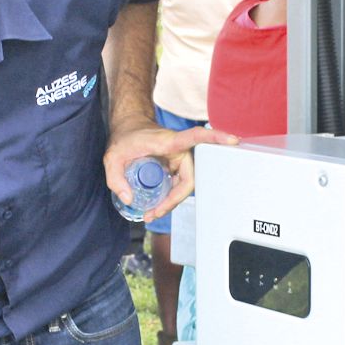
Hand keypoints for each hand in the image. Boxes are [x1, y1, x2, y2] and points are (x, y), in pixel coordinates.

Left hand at [103, 123, 236, 222]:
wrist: (128, 131)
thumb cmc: (124, 139)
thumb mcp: (112, 157)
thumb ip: (115, 178)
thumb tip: (130, 199)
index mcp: (169, 142)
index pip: (197, 137)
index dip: (216, 138)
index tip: (232, 140)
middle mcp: (179, 150)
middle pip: (189, 179)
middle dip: (174, 200)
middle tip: (154, 213)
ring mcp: (179, 159)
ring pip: (185, 185)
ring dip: (171, 202)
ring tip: (151, 213)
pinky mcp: (176, 167)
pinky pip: (180, 185)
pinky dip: (170, 198)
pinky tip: (156, 206)